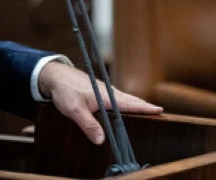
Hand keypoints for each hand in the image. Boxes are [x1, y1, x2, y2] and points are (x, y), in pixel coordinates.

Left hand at [38, 62, 161, 143]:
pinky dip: (126, 101)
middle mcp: (108, 92)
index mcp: (106, 96)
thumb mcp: (74, 110)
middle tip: (159, 111)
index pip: (130, 103)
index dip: (144, 107)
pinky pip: (118, 97)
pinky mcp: (100, 91)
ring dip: (136, 102)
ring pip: (125, 97)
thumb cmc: (65, 91)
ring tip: (148, 109)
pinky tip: (126, 105)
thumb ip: (88, 125)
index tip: (159, 109)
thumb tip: (101, 140)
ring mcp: (105, 90)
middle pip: (131, 99)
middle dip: (145, 105)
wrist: (56, 75)